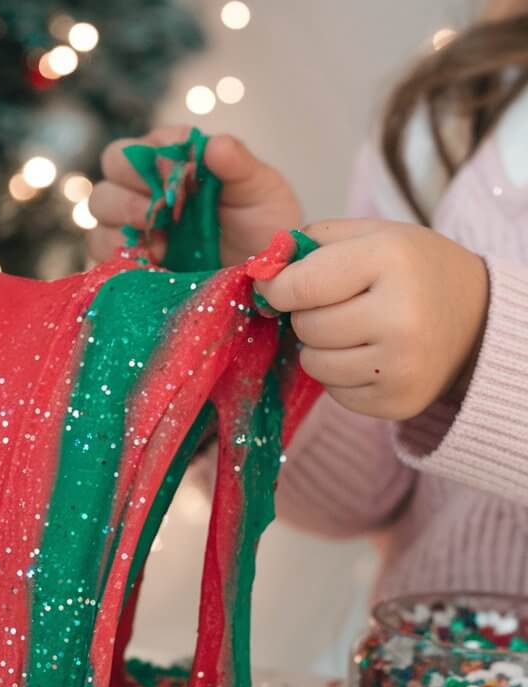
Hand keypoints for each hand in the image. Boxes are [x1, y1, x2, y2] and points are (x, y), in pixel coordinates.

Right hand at [87, 125, 302, 266]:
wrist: (267, 275)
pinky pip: (105, 258)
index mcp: (170, 164)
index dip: (147, 160)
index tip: (175, 176)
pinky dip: (124, 259)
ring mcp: (135, 230)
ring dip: (122, 228)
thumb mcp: (260, 189)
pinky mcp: (131, 264)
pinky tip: (156, 264)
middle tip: (157, 213)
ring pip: (99, 218)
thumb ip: (238, 164)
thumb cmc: (263, 224)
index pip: (134, 151)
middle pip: (107, 179)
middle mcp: (145, 192)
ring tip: (160, 244)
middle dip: (126, 194)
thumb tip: (212, 145)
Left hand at [255, 219, 488, 420]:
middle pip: (305, 327)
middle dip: (308, 316)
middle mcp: (400, 316)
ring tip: (353, 331)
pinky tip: (368, 356)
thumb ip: (311, 242)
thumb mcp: (372, 235)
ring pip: (313, 363)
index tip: (279, 286)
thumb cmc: (412, 270)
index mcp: (391, 261)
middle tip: (338, 306)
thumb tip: (260, 269)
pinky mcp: (396, 402)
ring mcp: (400, 365)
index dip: (277, 288)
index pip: (298, 286)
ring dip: (320, 348)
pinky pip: (333, 391)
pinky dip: (339, 374)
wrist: (476, 319)